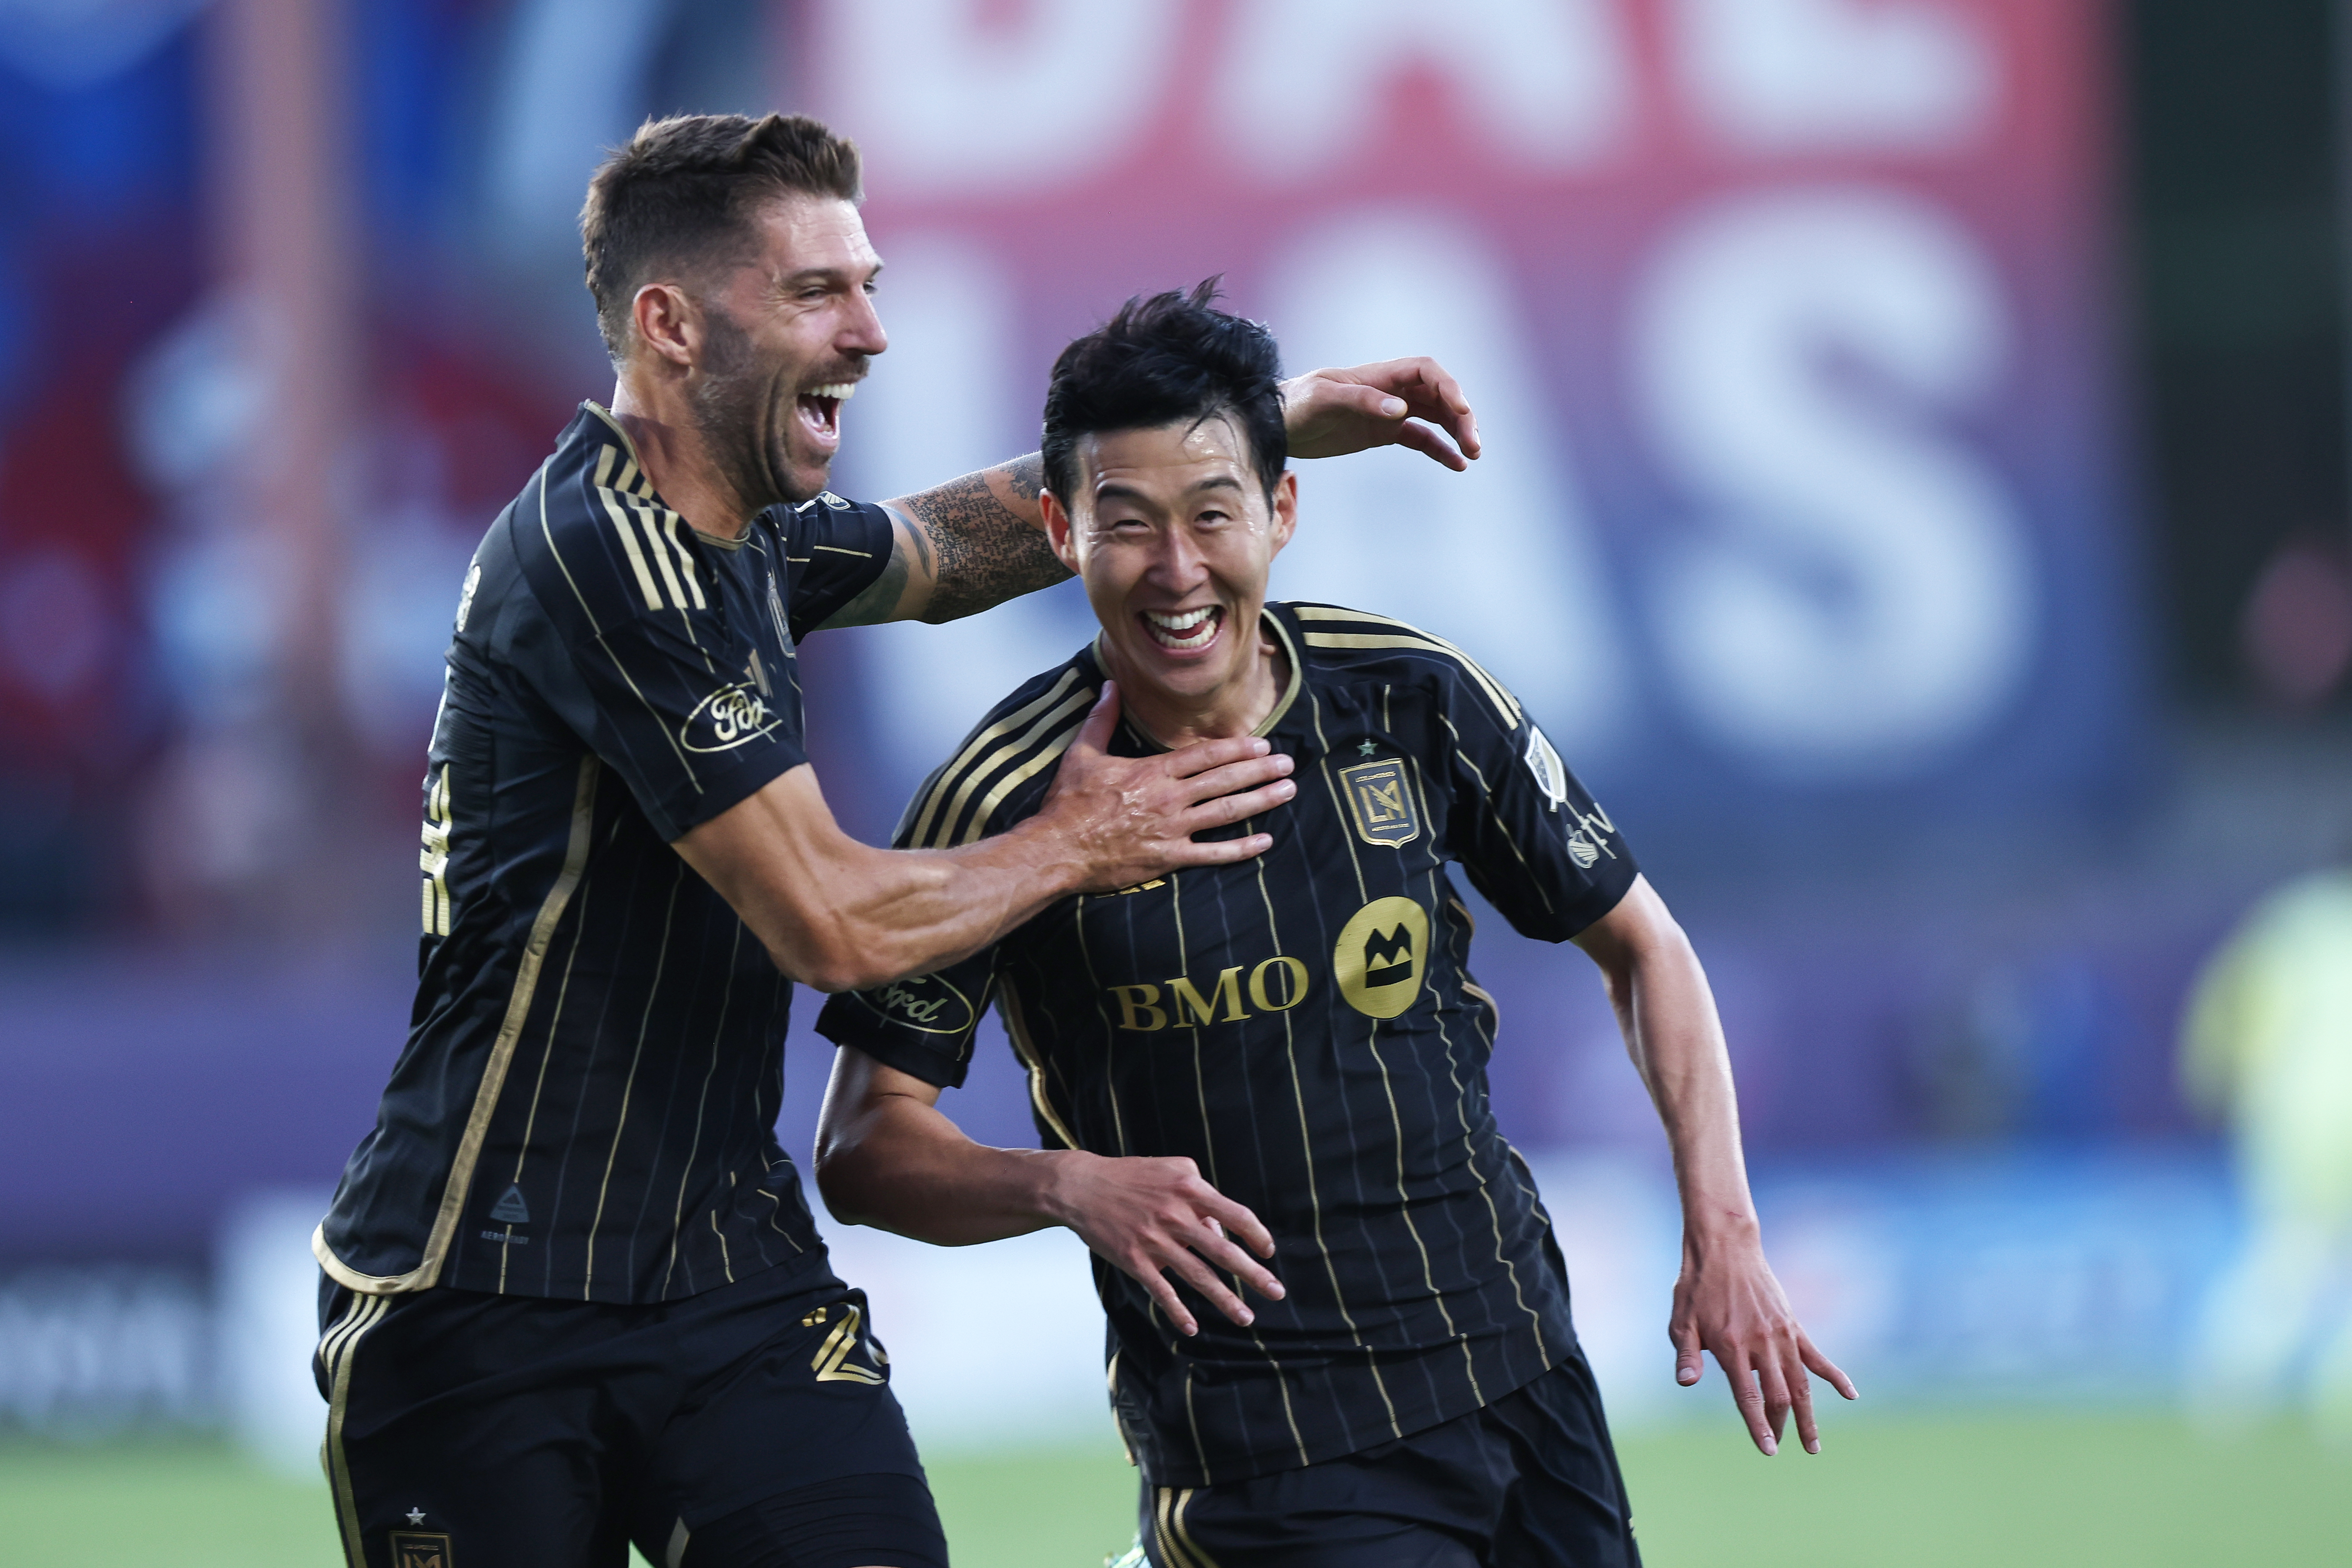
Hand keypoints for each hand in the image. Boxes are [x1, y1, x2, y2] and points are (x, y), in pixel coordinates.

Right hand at [1034, 682, 1295, 890]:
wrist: (1057, 850)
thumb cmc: (1068, 804)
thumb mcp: (1082, 754)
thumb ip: (1102, 718)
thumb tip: (1110, 685)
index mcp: (1152, 772)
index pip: (1205, 755)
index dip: (1237, 748)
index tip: (1262, 743)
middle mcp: (1169, 798)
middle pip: (1224, 779)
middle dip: (1260, 770)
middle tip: (1288, 764)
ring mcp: (1172, 830)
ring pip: (1226, 812)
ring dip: (1260, 800)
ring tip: (1287, 791)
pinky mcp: (1169, 859)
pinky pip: (1212, 854)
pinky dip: (1240, 849)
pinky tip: (1265, 841)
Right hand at [1045, 1150, 1284, 1334]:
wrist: (1082, 1186)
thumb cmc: (1133, 1176)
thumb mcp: (1173, 1170)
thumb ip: (1202, 1197)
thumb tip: (1220, 1230)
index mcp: (1190, 1189)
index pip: (1235, 1214)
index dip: (1256, 1235)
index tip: (1269, 1252)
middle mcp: (1176, 1215)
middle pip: (1223, 1252)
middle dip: (1254, 1275)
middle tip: (1277, 1293)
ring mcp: (1154, 1240)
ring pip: (1198, 1275)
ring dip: (1225, 1300)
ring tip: (1246, 1318)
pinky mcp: (1134, 1260)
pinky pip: (1161, 1290)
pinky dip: (1177, 1311)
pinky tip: (1191, 1328)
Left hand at [1280, 358, 1480, 470]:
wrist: (1275, 424)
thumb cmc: (1295, 404)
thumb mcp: (1325, 399)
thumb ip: (1363, 401)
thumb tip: (1400, 409)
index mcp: (1379, 375)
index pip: (1426, 372)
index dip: (1448, 387)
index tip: (1461, 410)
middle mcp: (1390, 390)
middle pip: (1439, 396)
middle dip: (1461, 416)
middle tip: (1475, 444)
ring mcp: (1389, 411)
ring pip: (1435, 417)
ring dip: (1457, 432)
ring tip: (1473, 455)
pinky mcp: (1383, 433)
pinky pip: (1420, 438)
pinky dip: (1440, 450)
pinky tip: (1457, 464)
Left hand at [1669, 1232, 1855, 1455]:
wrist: (1724, 1248)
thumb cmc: (1697, 1286)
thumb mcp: (1680, 1320)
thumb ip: (1685, 1354)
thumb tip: (1685, 1383)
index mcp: (1730, 1346)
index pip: (1749, 1396)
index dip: (1758, 1426)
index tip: (1768, 1450)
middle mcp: (1760, 1343)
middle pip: (1777, 1395)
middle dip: (1779, 1425)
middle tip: (1779, 1444)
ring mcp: (1780, 1334)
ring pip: (1800, 1383)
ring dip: (1807, 1415)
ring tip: (1812, 1443)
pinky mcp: (1792, 1325)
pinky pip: (1817, 1356)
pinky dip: (1835, 1376)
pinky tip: (1851, 1394)